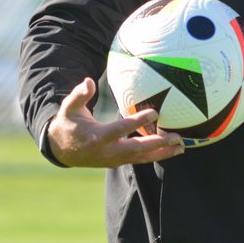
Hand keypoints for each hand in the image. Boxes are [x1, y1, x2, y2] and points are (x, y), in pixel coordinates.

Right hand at [46, 78, 185, 167]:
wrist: (62, 150)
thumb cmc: (68, 123)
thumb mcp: (68, 107)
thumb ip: (79, 95)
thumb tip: (87, 81)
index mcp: (97, 136)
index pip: (120, 129)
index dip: (137, 121)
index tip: (155, 112)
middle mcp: (108, 151)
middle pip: (136, 149)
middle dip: (157, 144)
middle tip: (176, 137)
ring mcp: (114, 159)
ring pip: (141, 158)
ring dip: (162, 154)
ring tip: (181, 147)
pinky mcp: (118, 162)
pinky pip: (140, 160)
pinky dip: (156, 156)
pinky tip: (172, 151)